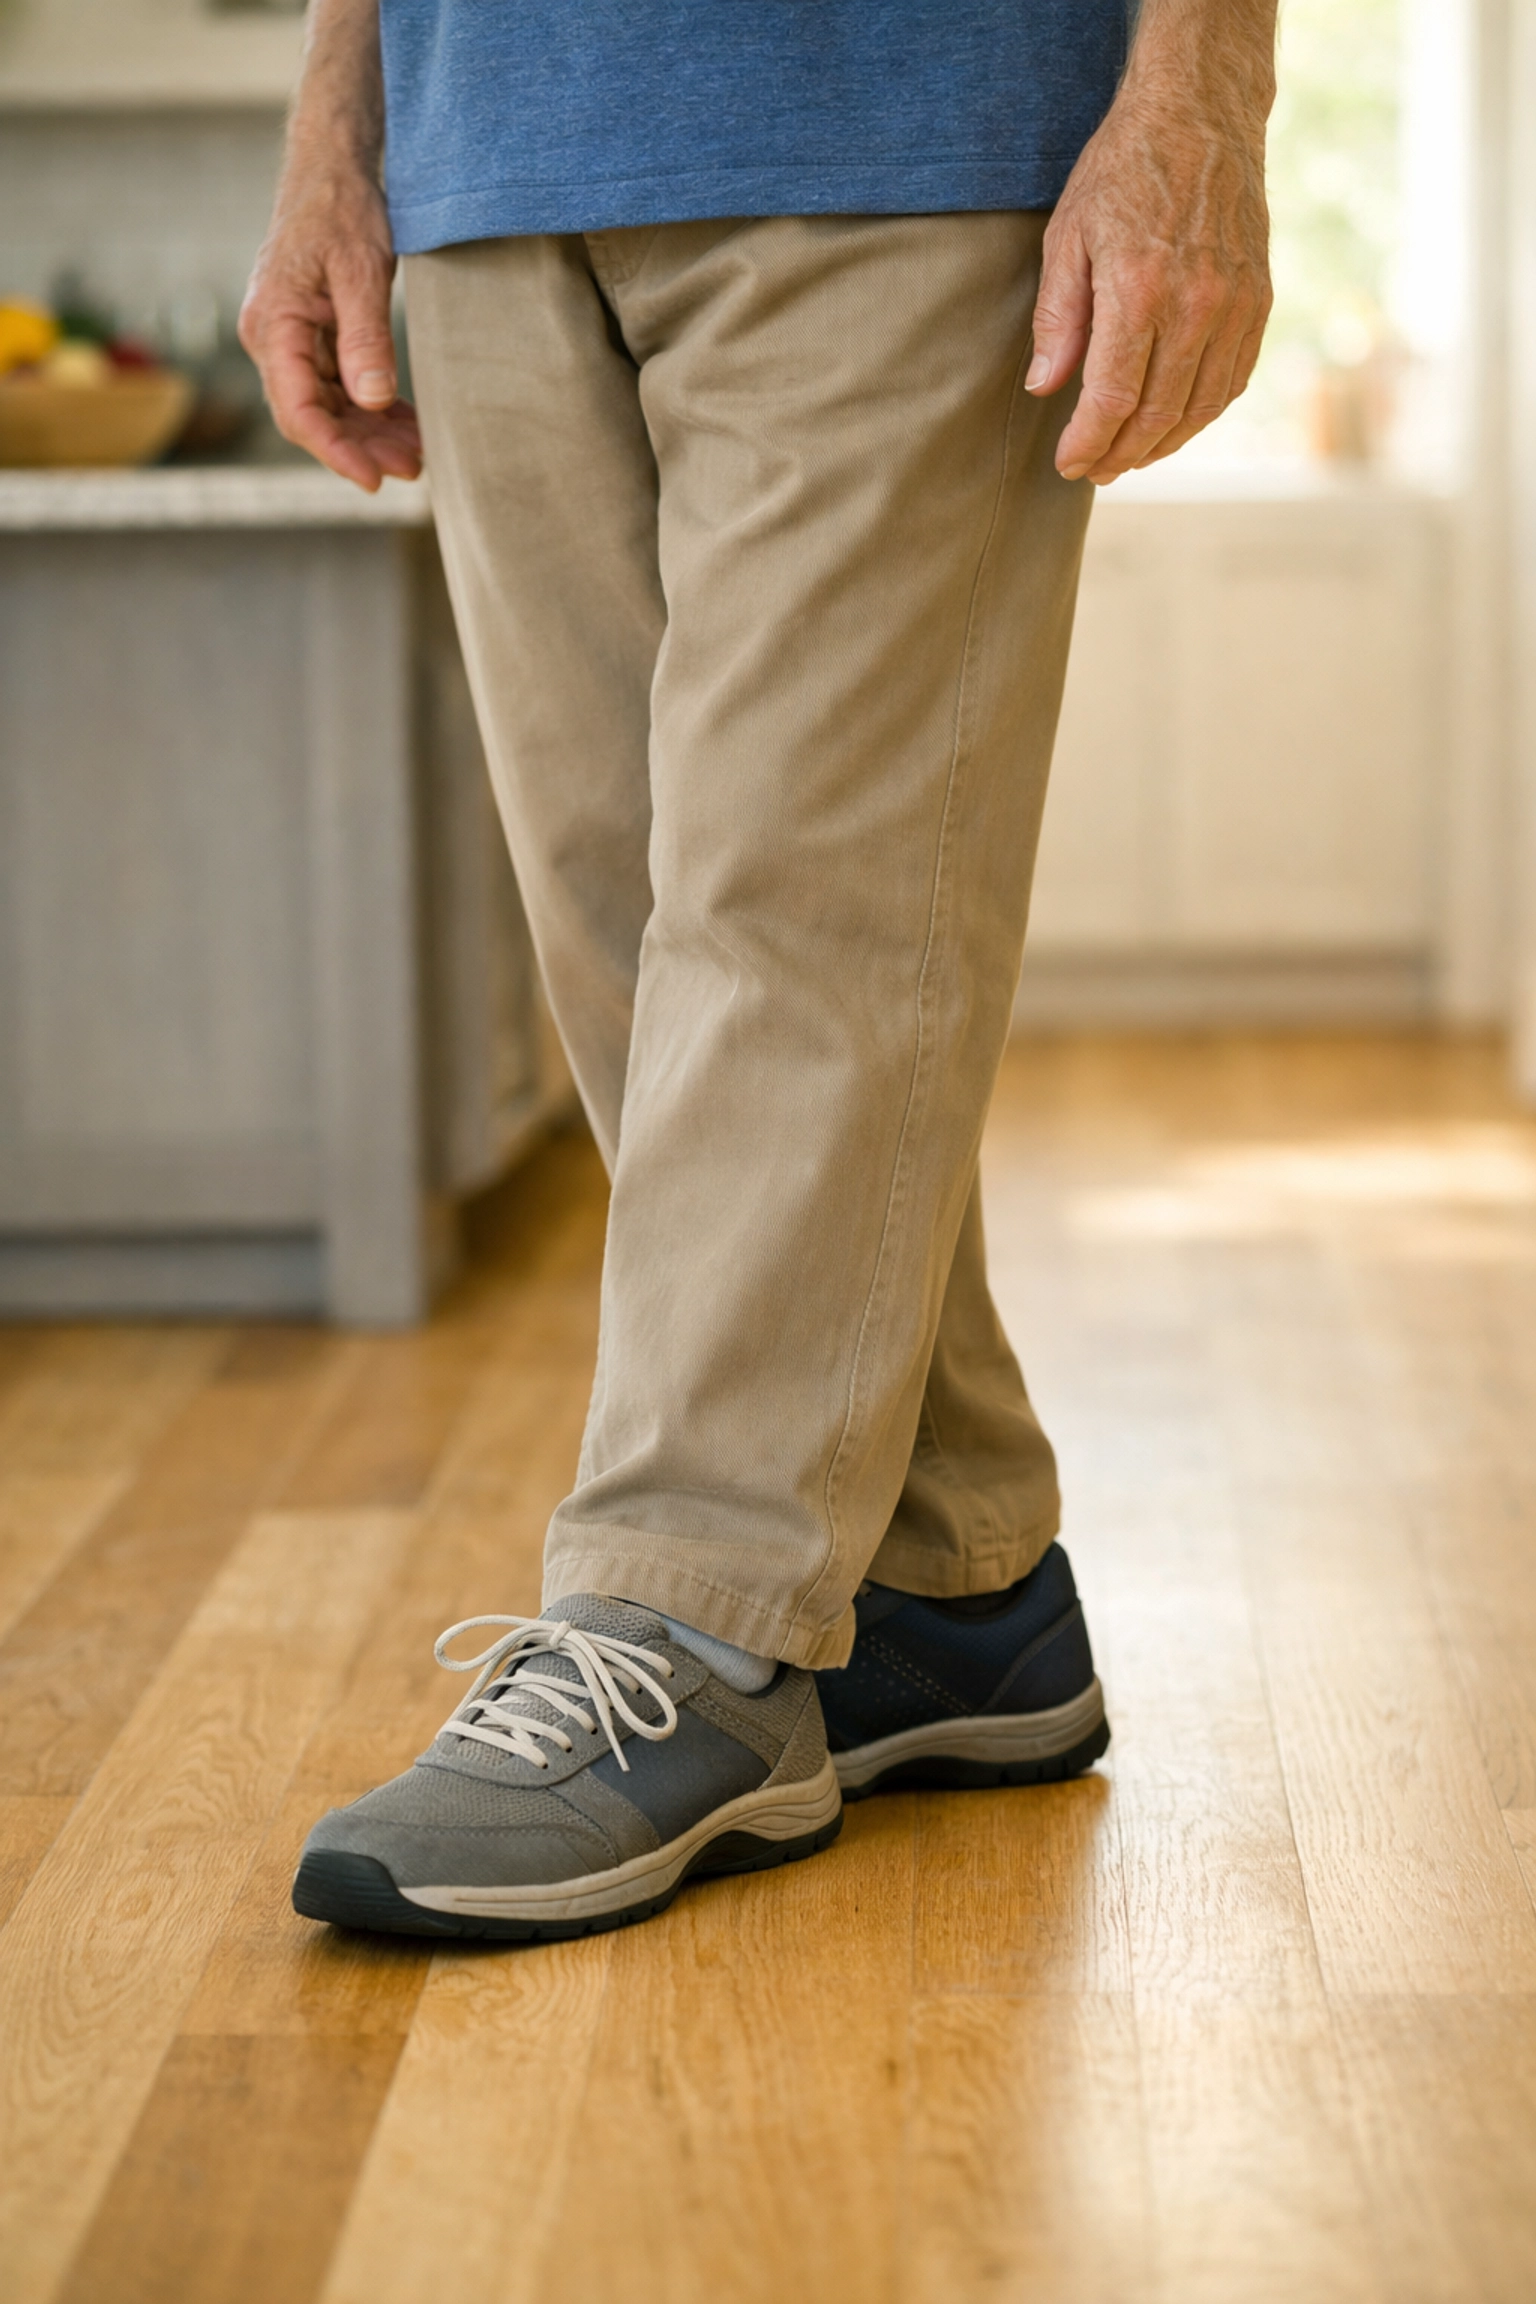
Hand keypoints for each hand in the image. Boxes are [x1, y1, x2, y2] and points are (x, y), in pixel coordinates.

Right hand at [239, 167, 421, 493]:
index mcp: (272, 325)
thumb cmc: (341, 209)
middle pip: (314, 417)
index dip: (336, 451)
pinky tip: (406, 425)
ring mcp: (292, 342)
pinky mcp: (313, 339)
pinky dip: (372, 409)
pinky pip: (340, 387)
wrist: (332, 170)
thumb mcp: (361, 270)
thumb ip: (365, 337)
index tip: (376, 479)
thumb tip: (372, 401)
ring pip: (329, 408)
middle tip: (415, 469)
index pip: (298, 410)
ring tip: (418, 454)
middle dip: (362, 449)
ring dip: (371, 434)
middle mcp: (272, 340)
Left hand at [1027, 6, 1274, 484]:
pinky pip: (1232, 381)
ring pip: (1198, 409)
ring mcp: (1234, 305)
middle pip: (1156, 415)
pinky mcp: (1258, 301)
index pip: (1110, 399)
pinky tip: (1174, 424)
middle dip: (1119, 454)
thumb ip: (1057, 319)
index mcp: (1138, 291)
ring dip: (1161, 446)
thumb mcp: (1067, 236)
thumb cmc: (1123, 170)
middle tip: (1094, 470)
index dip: (1087, 443)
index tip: (1068, 464)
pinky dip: (1202, 415)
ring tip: (1129, 457)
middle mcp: (1194, 305)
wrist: (1199, 113)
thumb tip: (1044, 387)